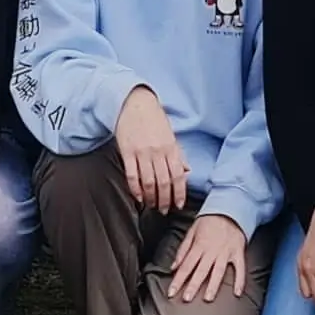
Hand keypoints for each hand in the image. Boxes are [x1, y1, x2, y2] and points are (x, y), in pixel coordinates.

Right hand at [113, 86, 190, 211]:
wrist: (135, 104)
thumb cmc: (154, 120)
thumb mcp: (171, 136)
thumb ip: (178, 155)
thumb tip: (187, 171)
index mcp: (171, 148)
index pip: (178, 176)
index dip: (179, 193)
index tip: (178, 205)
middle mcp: (158, 151)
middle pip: (164, 182)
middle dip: (165, 200)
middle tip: (163, 210)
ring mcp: (142, 152)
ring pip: (148, 182)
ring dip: (151, 198)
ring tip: (152, 205)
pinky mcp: (127, 152)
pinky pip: (132, 175)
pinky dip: (135, 189)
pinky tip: (138, 197)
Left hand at [166, 210, 248, 305]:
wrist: (230, 208)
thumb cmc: (209, 221)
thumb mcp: (192, 231)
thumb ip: (183, 250)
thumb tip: (173, 267)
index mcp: (199, 246)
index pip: (186, 266)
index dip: (178, 280)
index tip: (171, 292)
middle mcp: (212, 251)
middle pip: (200, 271)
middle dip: (192, 286)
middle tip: (186, 299)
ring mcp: (226, 252)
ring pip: (218, 271)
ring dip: (213, 285)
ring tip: (207, 298)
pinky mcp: (238, 252)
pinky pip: (240, 268)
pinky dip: (240, 280)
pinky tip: (237, 293)